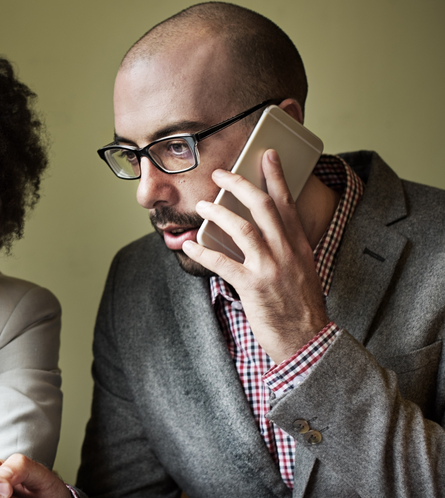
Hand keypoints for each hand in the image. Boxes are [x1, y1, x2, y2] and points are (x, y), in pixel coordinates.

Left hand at [182, 150, 329, 363]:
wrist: (308, 342)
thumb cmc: (301, 307)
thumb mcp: (302, 271)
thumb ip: (286, 250)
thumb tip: (264, 232)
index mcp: (299, 246)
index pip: (288, 203)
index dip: (276, 176)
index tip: (267, 155)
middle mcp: (287, 252)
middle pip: (263, 207)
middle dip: (240, 185)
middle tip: (221, 174)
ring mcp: (270, 269)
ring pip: (242, 229)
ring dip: (219, 214)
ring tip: (203, 205)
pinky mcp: (253, 288)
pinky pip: (223, 264)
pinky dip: (203, 252)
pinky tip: (189, 245)